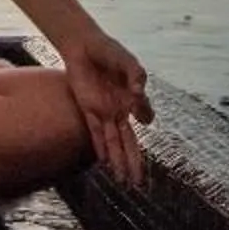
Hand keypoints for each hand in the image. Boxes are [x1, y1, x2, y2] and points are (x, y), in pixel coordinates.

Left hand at [62, 30, 151, 186]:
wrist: (82, 46)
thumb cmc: (107, 50)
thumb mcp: (124, 58)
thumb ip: (134, 73)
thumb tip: (138, 92)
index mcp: (133, 96)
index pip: (145, 113)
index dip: (145, 113)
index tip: (142, 111)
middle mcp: (121, 108)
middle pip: (130, 140)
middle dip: (134, 161)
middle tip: (139, 183)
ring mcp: (105, 111)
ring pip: (114, 142)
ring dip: (118, 161)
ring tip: (123, 182)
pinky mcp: (89, 110)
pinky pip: (95, 133)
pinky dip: (99, 148)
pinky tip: (104, 163)